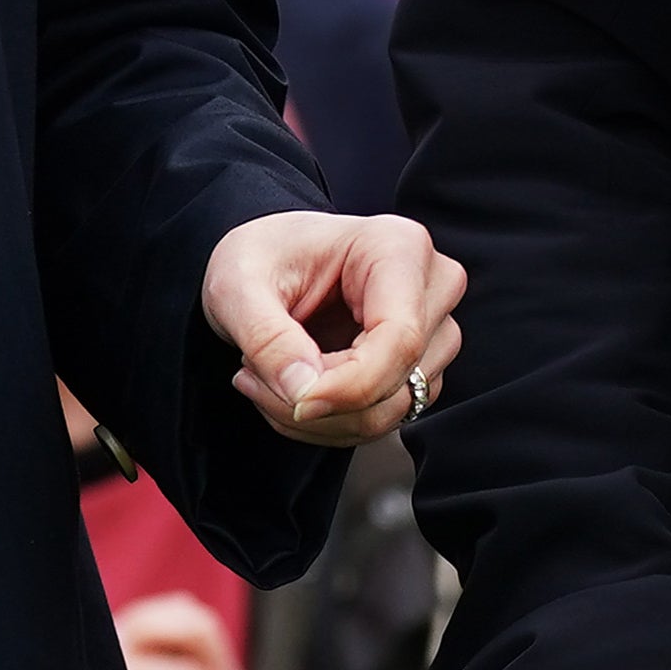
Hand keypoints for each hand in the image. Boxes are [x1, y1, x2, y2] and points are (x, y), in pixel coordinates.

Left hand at [203, 210, 465, 445]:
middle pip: (397, 381)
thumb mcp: (237, 286)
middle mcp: (432, 285)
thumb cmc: (260, 257)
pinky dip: (329, 422)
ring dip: (320, 418)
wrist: (267, 260)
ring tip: (267, 378)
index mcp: (399, 247)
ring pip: (391, 411)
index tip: (295, 401)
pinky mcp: (419, 365)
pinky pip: (384, 419)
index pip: (400, 339)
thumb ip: (268, 339)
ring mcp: (433, 328)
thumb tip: (303, 393)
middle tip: (254, 377)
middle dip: (319, 401)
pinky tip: (294, 390)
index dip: (348, 386)